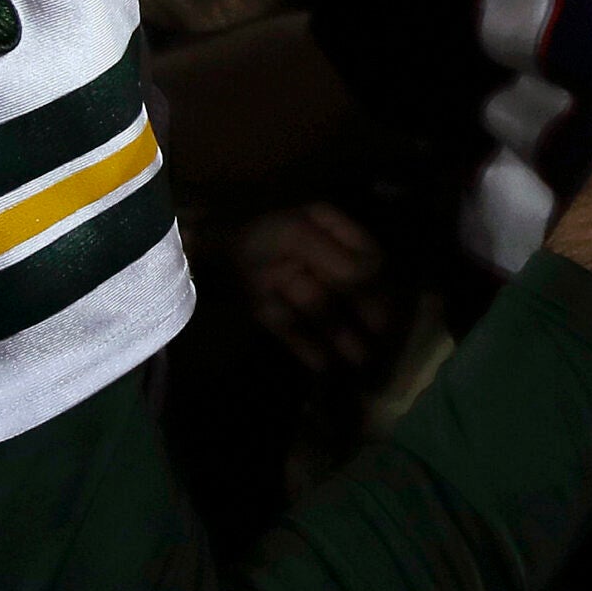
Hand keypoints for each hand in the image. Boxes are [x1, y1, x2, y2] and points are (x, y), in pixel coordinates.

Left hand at [235, 202, 393, 372]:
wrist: (200, 245)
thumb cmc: (256, 232)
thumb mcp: (298, 235)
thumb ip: (336, 258)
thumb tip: (371, 279)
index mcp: (321, 226)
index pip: (361, 253)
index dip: (376, 278)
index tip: (390, 303)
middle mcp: (309, 254)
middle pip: (342, 286)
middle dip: (362, 311)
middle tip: (383, 338)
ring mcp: (286, 280)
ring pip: (320, 309)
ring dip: (340, 332)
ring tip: (359, 358)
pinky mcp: (266, 305)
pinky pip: (291, 326)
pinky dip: (306, 344)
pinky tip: (324, 364)